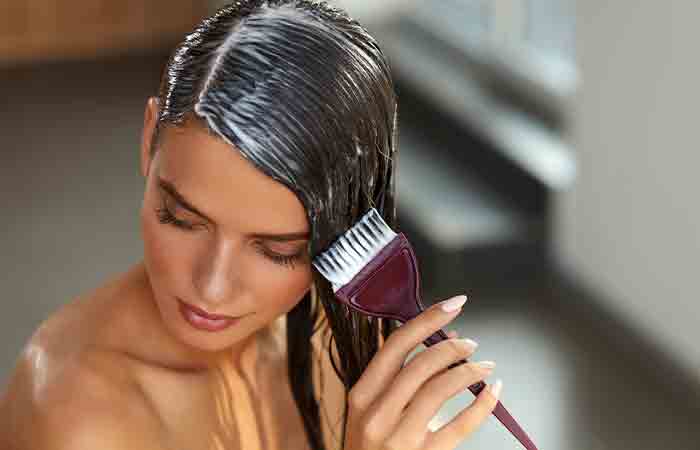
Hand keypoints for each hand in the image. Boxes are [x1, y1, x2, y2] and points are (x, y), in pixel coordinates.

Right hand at [344, 295, 501, 449]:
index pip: (396, 345)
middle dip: (452, 346)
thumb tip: (438, 344)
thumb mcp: (371, 413)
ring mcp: (398, 437)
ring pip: (440, 388)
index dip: (427, 320)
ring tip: (484, 365)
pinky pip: (459, 426)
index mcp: (362, 395)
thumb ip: (395, 381)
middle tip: (470, 342)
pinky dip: (482, 405)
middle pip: (421, 364)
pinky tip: (494, 393)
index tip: (452, 305)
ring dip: (468, 371)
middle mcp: (376, 413)